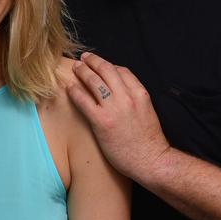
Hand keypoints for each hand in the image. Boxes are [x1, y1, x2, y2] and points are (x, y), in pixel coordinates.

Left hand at [66, 52, 170, 182]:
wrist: (151, 160)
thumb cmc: (149, 141)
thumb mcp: (148, 112)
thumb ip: (135, 99)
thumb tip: (121, 93)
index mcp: (140, 94)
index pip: (122, 71)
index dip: (109, 65)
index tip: (101, 65)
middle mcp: (128, 97)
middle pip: (107, 70)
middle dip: (93, 61)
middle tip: (84, 58)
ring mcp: (114, 109)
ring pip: (94, 82)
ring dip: (82, 72)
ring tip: (75, 68)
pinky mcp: (102, 122)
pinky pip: (84, 101)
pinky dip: (75, 92)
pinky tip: (69, 88)